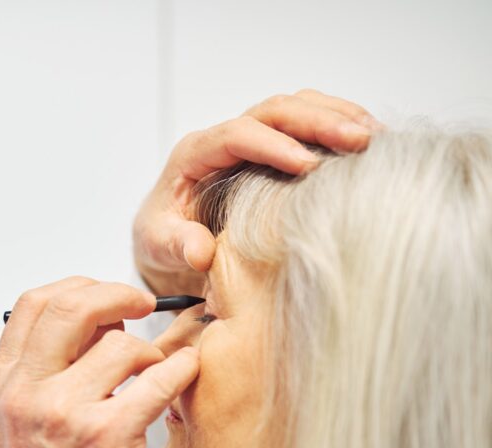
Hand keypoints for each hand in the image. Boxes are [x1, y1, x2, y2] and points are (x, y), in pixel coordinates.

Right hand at [0, 277, 198, 447]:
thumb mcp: (17, 420)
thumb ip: (44, 371)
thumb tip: (98, 326)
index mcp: (4, 382)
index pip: (34, 304)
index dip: (77, 287)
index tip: (106, 296)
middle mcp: (29, 391)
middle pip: (73, 306)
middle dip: (117, 294)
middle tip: (142, 304)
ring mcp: (67, 413)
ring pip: (121, 344)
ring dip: (150, 349)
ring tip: (155, 369)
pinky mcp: (109, 437)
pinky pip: (157, 382)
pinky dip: (180, 369)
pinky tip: (186, 371)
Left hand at [133, 89, 379, 292]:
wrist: (168, 239)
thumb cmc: (162, 238)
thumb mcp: (158, 245)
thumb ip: (176, 245)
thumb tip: (200, 251)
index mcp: (195, 154)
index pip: (237, 135)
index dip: (273, 146)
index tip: (308, 166)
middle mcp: (225, 139)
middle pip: (275, 111)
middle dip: (319, 122)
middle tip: (361, 141)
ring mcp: (253, 139)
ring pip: (297, 107)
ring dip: (339, 117)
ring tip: (377, 138)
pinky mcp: (275, 148)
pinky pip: (309, 124)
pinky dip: (342, 126)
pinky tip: (373, 145)